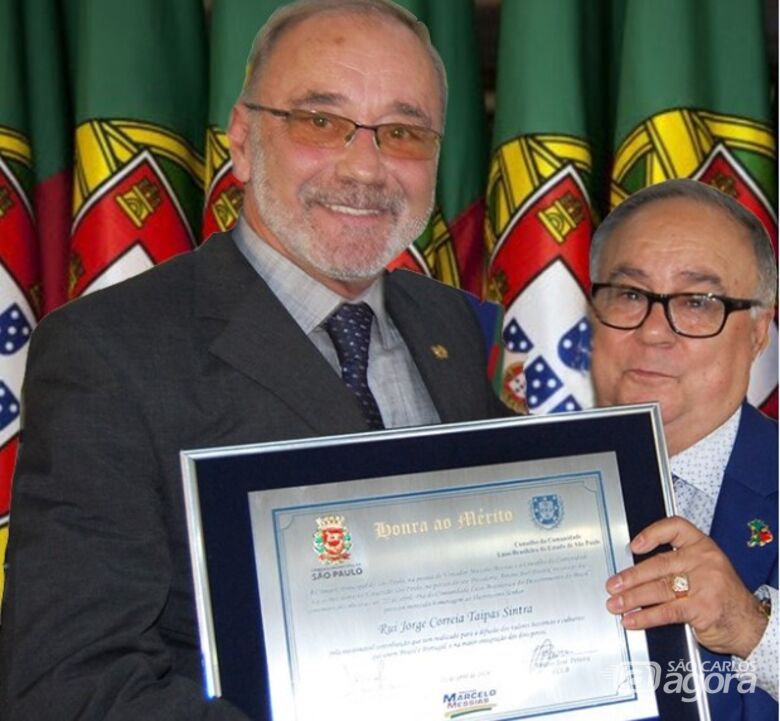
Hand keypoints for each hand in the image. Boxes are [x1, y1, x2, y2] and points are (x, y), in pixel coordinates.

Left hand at [605, 516, 767, 657]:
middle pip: (659, 564)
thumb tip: (634, 571)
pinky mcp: (702, 608)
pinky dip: (645, 616)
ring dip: (632, 598)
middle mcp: (704, 561)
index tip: (633, 545)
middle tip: (613, 584)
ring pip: (659, 588)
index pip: (675, 528)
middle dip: (631, 576)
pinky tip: (632, 620)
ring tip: (615, 603)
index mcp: (702, 546)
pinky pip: (666, 611)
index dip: (652, 533)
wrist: (749, 623)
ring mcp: (705, 585)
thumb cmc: (721, 594)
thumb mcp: (705, 569)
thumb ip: (677, 563)